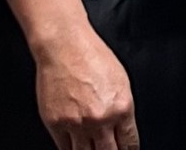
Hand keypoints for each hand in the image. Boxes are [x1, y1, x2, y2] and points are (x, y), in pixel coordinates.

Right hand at [33, 26, 137, 149]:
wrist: (64, 47)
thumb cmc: (92, 57)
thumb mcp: (121, 83)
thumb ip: (122, 110)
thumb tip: (122, 130)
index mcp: (121, 108)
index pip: (129, 143)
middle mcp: (100, 119)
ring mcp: (76, 124)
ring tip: (93, 149)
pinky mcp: (56, 124)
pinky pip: (64, 148)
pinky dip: (71, 149)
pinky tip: (75, 146)